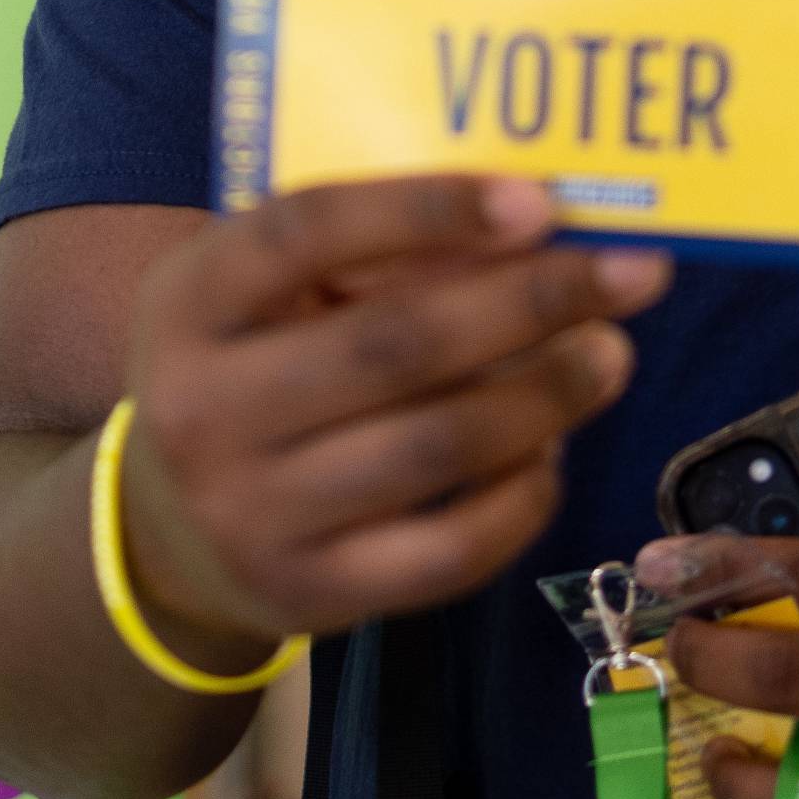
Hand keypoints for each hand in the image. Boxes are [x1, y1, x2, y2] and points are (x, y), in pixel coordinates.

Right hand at [113, 174, 671, 670]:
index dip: (426, 208)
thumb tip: (534, 227)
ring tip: (610, 356)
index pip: (305, 232)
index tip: (537, 202)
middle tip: (632, 277)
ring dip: (545, 397)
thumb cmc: (249, 372)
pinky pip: (447, 550)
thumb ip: (370, 258)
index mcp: (188, 301)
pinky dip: (520, 497)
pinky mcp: (309, 595)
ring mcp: (251, 513)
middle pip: (394, 346)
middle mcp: (201, 407)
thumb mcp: (270, 298)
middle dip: (530, 303)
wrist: (166, 535)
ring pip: (435, 449)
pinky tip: (552, 452)